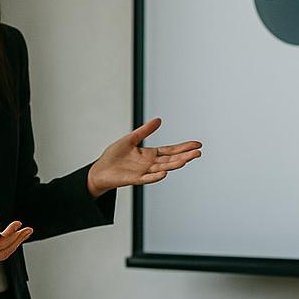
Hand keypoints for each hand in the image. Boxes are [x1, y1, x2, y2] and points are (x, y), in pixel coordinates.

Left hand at [86, 118, 201, 196]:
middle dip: (185, 156)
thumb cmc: (114, 156)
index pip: (170, 150)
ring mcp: (143, 172)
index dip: (183, 147)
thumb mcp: (130, 139)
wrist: (100, 170)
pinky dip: (155, 177)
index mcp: (150, 155)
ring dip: (175, 165)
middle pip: (171, 159)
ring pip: (163, 168)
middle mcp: (150, 164)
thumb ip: (145, 130)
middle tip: (198, 152)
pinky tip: (164, 173)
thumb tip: (159, 120)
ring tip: (187, 160)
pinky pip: (147, 178)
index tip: (197, 144)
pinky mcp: (134, 179)